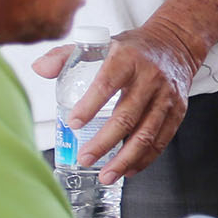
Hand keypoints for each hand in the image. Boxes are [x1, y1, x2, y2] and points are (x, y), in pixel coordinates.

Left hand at [48, 20, 203, 180]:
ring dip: (125, 159)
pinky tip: (129, 169)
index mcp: (127, 58)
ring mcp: (166, 96)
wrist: (175, 43)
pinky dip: (145, 158)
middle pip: (127, 116)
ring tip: (106, 174)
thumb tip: (39, 69)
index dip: (89, 105)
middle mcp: (150, 77)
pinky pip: (162, 139)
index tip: (72, 123)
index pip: (107, 83)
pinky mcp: (178, 110)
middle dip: (104, 142)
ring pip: (147, 133)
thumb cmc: (133, 49)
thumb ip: (66, 55)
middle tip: (85, 157)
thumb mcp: (101, 43)